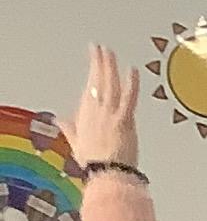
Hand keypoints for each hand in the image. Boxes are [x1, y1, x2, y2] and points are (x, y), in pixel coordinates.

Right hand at [68, 45, 137, 167]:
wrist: (107, 173)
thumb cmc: (94, 161)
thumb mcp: (76, 142)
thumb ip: (70, 129)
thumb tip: (59, 120)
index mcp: (85, 114)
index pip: (89, 86)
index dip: (92, 70)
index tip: (94, 56)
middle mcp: (96, 111)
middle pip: (97, 81)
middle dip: (99, 62)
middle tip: (100, 47)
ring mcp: (110, 114)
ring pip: (109, 85)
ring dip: (109, 67)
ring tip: (110, 52)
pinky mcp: (124, 120)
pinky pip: (129, 98)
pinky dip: (132, 83)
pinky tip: (134, 70)